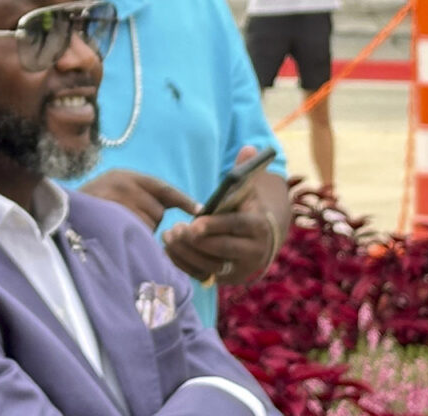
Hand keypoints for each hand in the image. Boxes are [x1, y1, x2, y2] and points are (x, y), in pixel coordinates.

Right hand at [79, 170, 198, 230]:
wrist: (57, 212)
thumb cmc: (91, 205)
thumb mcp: (114, 190)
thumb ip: (140, 195)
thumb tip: (170, 209)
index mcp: (126, 176)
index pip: (162, 188)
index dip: (183, 200)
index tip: (200, 210)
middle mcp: (123, 184)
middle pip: (158, 210)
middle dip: (150, 220)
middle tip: (127, 222)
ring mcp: (116, 200)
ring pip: (148, 223)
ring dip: (140, 230)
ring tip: (118, 226)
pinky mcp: (110, 216)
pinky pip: (136, 232)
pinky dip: (132, 237)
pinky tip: (118, 234)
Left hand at [161, 148, 274, 284]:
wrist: (258, 240)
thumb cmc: (245, 208)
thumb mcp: (247, 189)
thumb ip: (244, 170)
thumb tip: (248, 147)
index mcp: (259, 226)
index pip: (237, 226)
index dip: (215, 225)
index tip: (194, 223)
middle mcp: (253, 252)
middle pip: (222, 249)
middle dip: (196, 240)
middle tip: (176, 229)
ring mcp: (239, 269)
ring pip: (210, 265)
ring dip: (186, 252)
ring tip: (169, 236)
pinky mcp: (224, 279)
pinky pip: (201, 275)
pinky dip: (183, 263)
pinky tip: (169, 249)